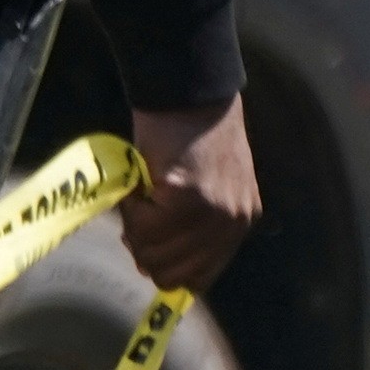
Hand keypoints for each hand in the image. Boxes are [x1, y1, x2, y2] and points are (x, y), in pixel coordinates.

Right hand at [117, 99, 257, 293]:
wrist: (189, 90)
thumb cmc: (188, 133)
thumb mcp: (205, 188)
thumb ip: (191, 228)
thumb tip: (153, 266)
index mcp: (239, 224)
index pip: (198, 278)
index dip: (164, 267)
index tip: (144, 243)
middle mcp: (233, 224)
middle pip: (170, 275)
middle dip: (144, 248)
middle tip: (138, 212)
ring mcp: (213, 215)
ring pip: (152, 254)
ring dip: (135, 227)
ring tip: (141, 194)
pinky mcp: (188, 199)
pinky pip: (142, 228)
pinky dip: (130, 208)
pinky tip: (140, 183)